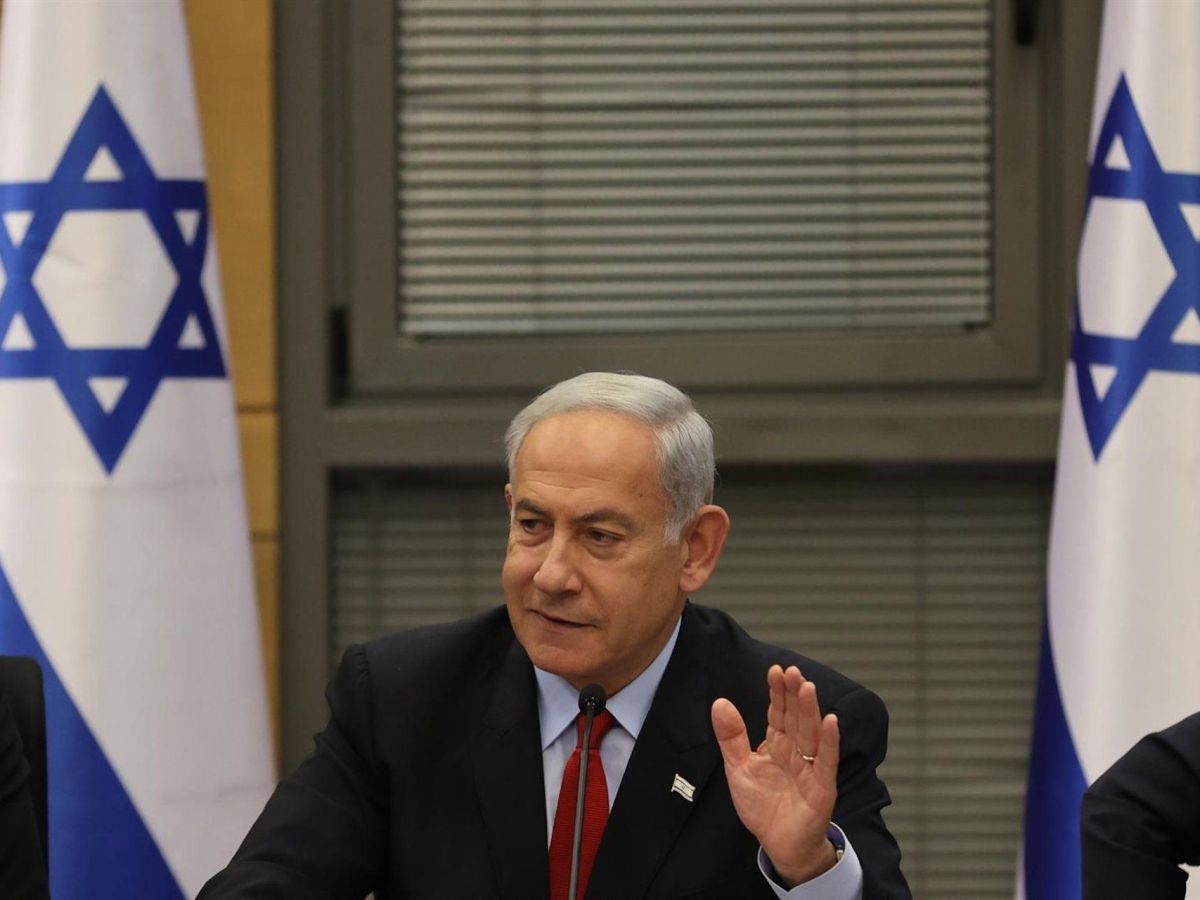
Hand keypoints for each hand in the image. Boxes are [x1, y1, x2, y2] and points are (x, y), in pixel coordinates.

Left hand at [711, 664, 839, 886]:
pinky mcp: (822, 786)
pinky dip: (830, 741)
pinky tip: (831, 721)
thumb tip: (719, 702)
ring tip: (807, 687)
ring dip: (810, 710)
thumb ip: (731, 737)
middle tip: (792, 671)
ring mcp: (811, 767)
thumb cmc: (762, 807)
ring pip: (811, 733)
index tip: (775, 670)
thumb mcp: (738, 768)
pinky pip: (826, 760)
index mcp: (777, 744)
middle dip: (794, 694)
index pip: (778, 712)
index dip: (778, 692)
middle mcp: (796, 751)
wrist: (779, 844)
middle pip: (796, 717)